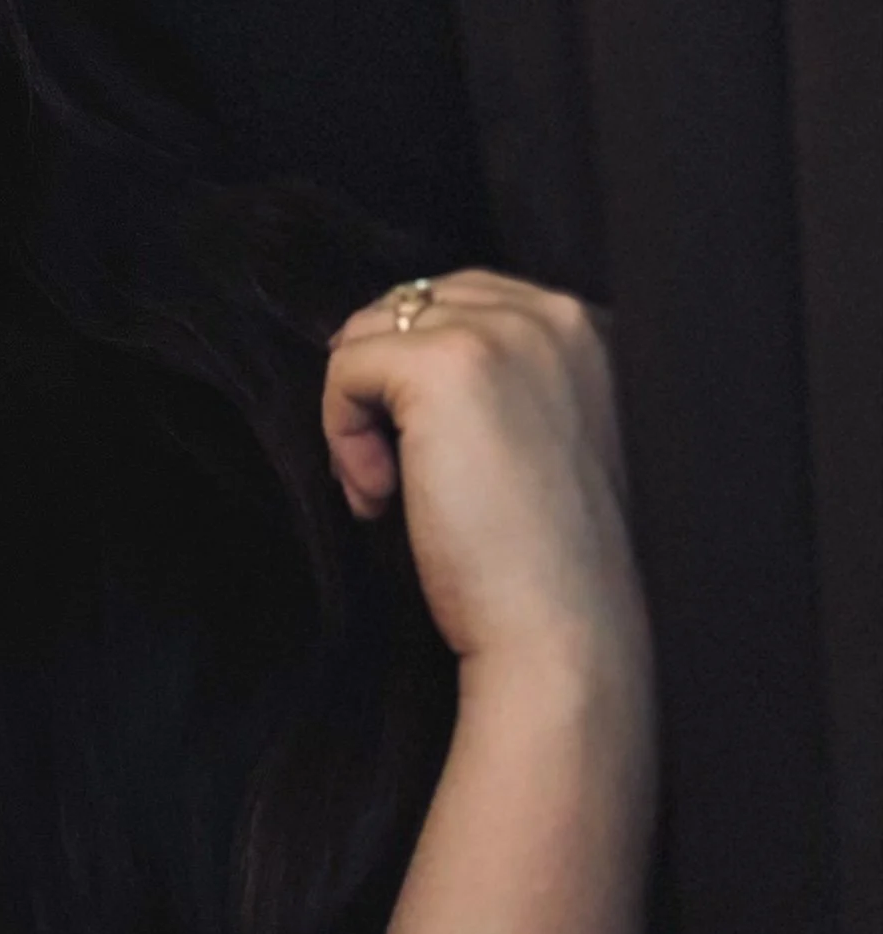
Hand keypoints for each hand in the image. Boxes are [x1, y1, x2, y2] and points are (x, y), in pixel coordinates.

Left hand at [323, 272, 649, 679]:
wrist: (563, 630)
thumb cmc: (546, 558)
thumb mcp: (543, 437)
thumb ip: (500, 380)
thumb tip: (387, 347)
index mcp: (591, 330)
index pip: (466, 303)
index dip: (419, 377)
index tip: (433, 454)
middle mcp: (556, 315)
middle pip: (413, 307)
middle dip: (386, 386)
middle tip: (398, 477)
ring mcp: (503, 334)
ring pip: (373, 335)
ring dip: (361, 412)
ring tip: (389, 491)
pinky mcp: (445, 365)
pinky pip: (346, 367)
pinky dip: (341, 433)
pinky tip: (379, 494)